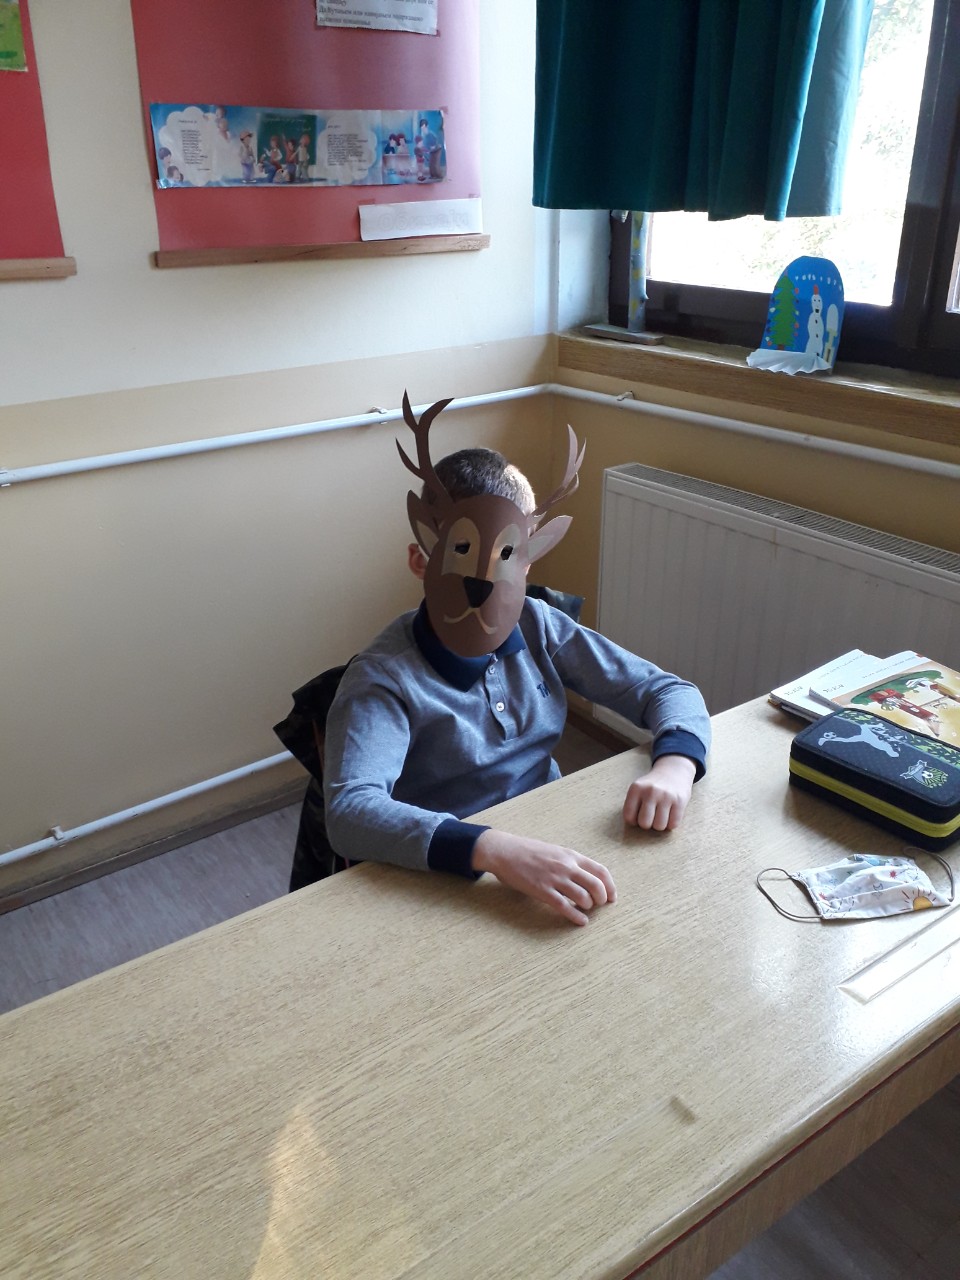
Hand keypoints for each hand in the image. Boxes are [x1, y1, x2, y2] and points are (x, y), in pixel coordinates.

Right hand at [472, 829, 615, 926]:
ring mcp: (555, 879)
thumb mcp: (554, 851)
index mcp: (571, 855)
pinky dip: (576, 916)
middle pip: (596, 885)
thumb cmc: (528, 851)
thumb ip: (570, 862)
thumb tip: (586, 877)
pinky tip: (581, 921)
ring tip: (586, 909)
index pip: (600, 871)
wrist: (505, 851)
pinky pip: (565, 906)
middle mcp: (566, 866)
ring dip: (588, 906)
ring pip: (583, 897)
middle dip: (602, 898)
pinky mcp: (542, 891)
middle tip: (601, 905)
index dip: (610, 886)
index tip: (612, 896)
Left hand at [622, 755, 695, 831]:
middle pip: (644, 823)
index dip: (633, 821)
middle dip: (647, 824)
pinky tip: (670, 814)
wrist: (673, 771)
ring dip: (659, 825)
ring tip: (660, 816)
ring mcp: (666, 796)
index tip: (638, 816)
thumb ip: (632, 805)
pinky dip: (671, 824)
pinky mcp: (680, 801)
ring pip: (659, 826)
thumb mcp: (638, 789)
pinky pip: (673, 824)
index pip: (628, 816)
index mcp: (636, 788)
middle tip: (650, 817)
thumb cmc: (652, 787)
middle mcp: (650, 791)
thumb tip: (634, 824)